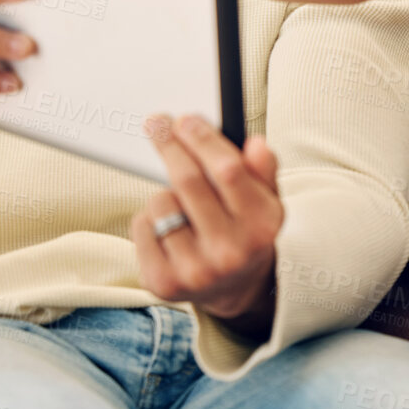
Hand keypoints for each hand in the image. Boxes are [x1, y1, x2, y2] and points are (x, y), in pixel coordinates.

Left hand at [131, 114, 282, 330]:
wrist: (235, 289)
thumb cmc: (247, 231)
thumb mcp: (267, 200)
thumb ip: (263, 170)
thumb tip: (255, 144)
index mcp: (260, 226)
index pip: (228, 170)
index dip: (203, 139)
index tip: (185, 119)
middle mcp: (229, 252)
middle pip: (188, 181)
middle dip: (170, 146)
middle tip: (158, 124)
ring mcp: (194, 271)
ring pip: (160, 202)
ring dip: (164, 191)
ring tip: (180, 200)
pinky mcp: (163, 282)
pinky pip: (141, 226)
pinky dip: (149, 218)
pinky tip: (167, 226)